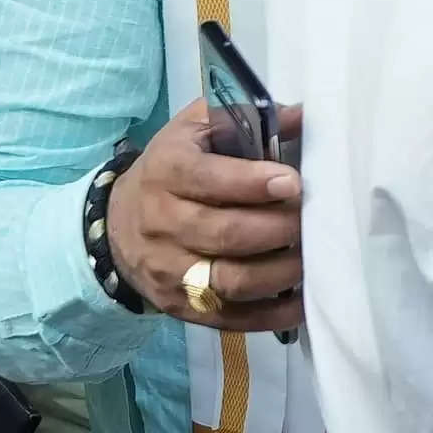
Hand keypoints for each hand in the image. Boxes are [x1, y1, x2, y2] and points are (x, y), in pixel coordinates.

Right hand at [104, 101, 305, 332]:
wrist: (118, 222)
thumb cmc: (173, 167)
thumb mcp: (196, 130)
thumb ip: (243, 116)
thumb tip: (302, 114)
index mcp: (167, 172)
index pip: (208, 179)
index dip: (253, 183)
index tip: (294, 182)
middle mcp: (163, 223)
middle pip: (226, 234)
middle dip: (278, 228)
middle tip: (314, 219)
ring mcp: (170, 270)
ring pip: (230, 280)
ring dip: (281, 272)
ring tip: (314, 256)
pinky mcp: (180, 306)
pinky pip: (230, 317)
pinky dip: (271, 313)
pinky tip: (304, 299)